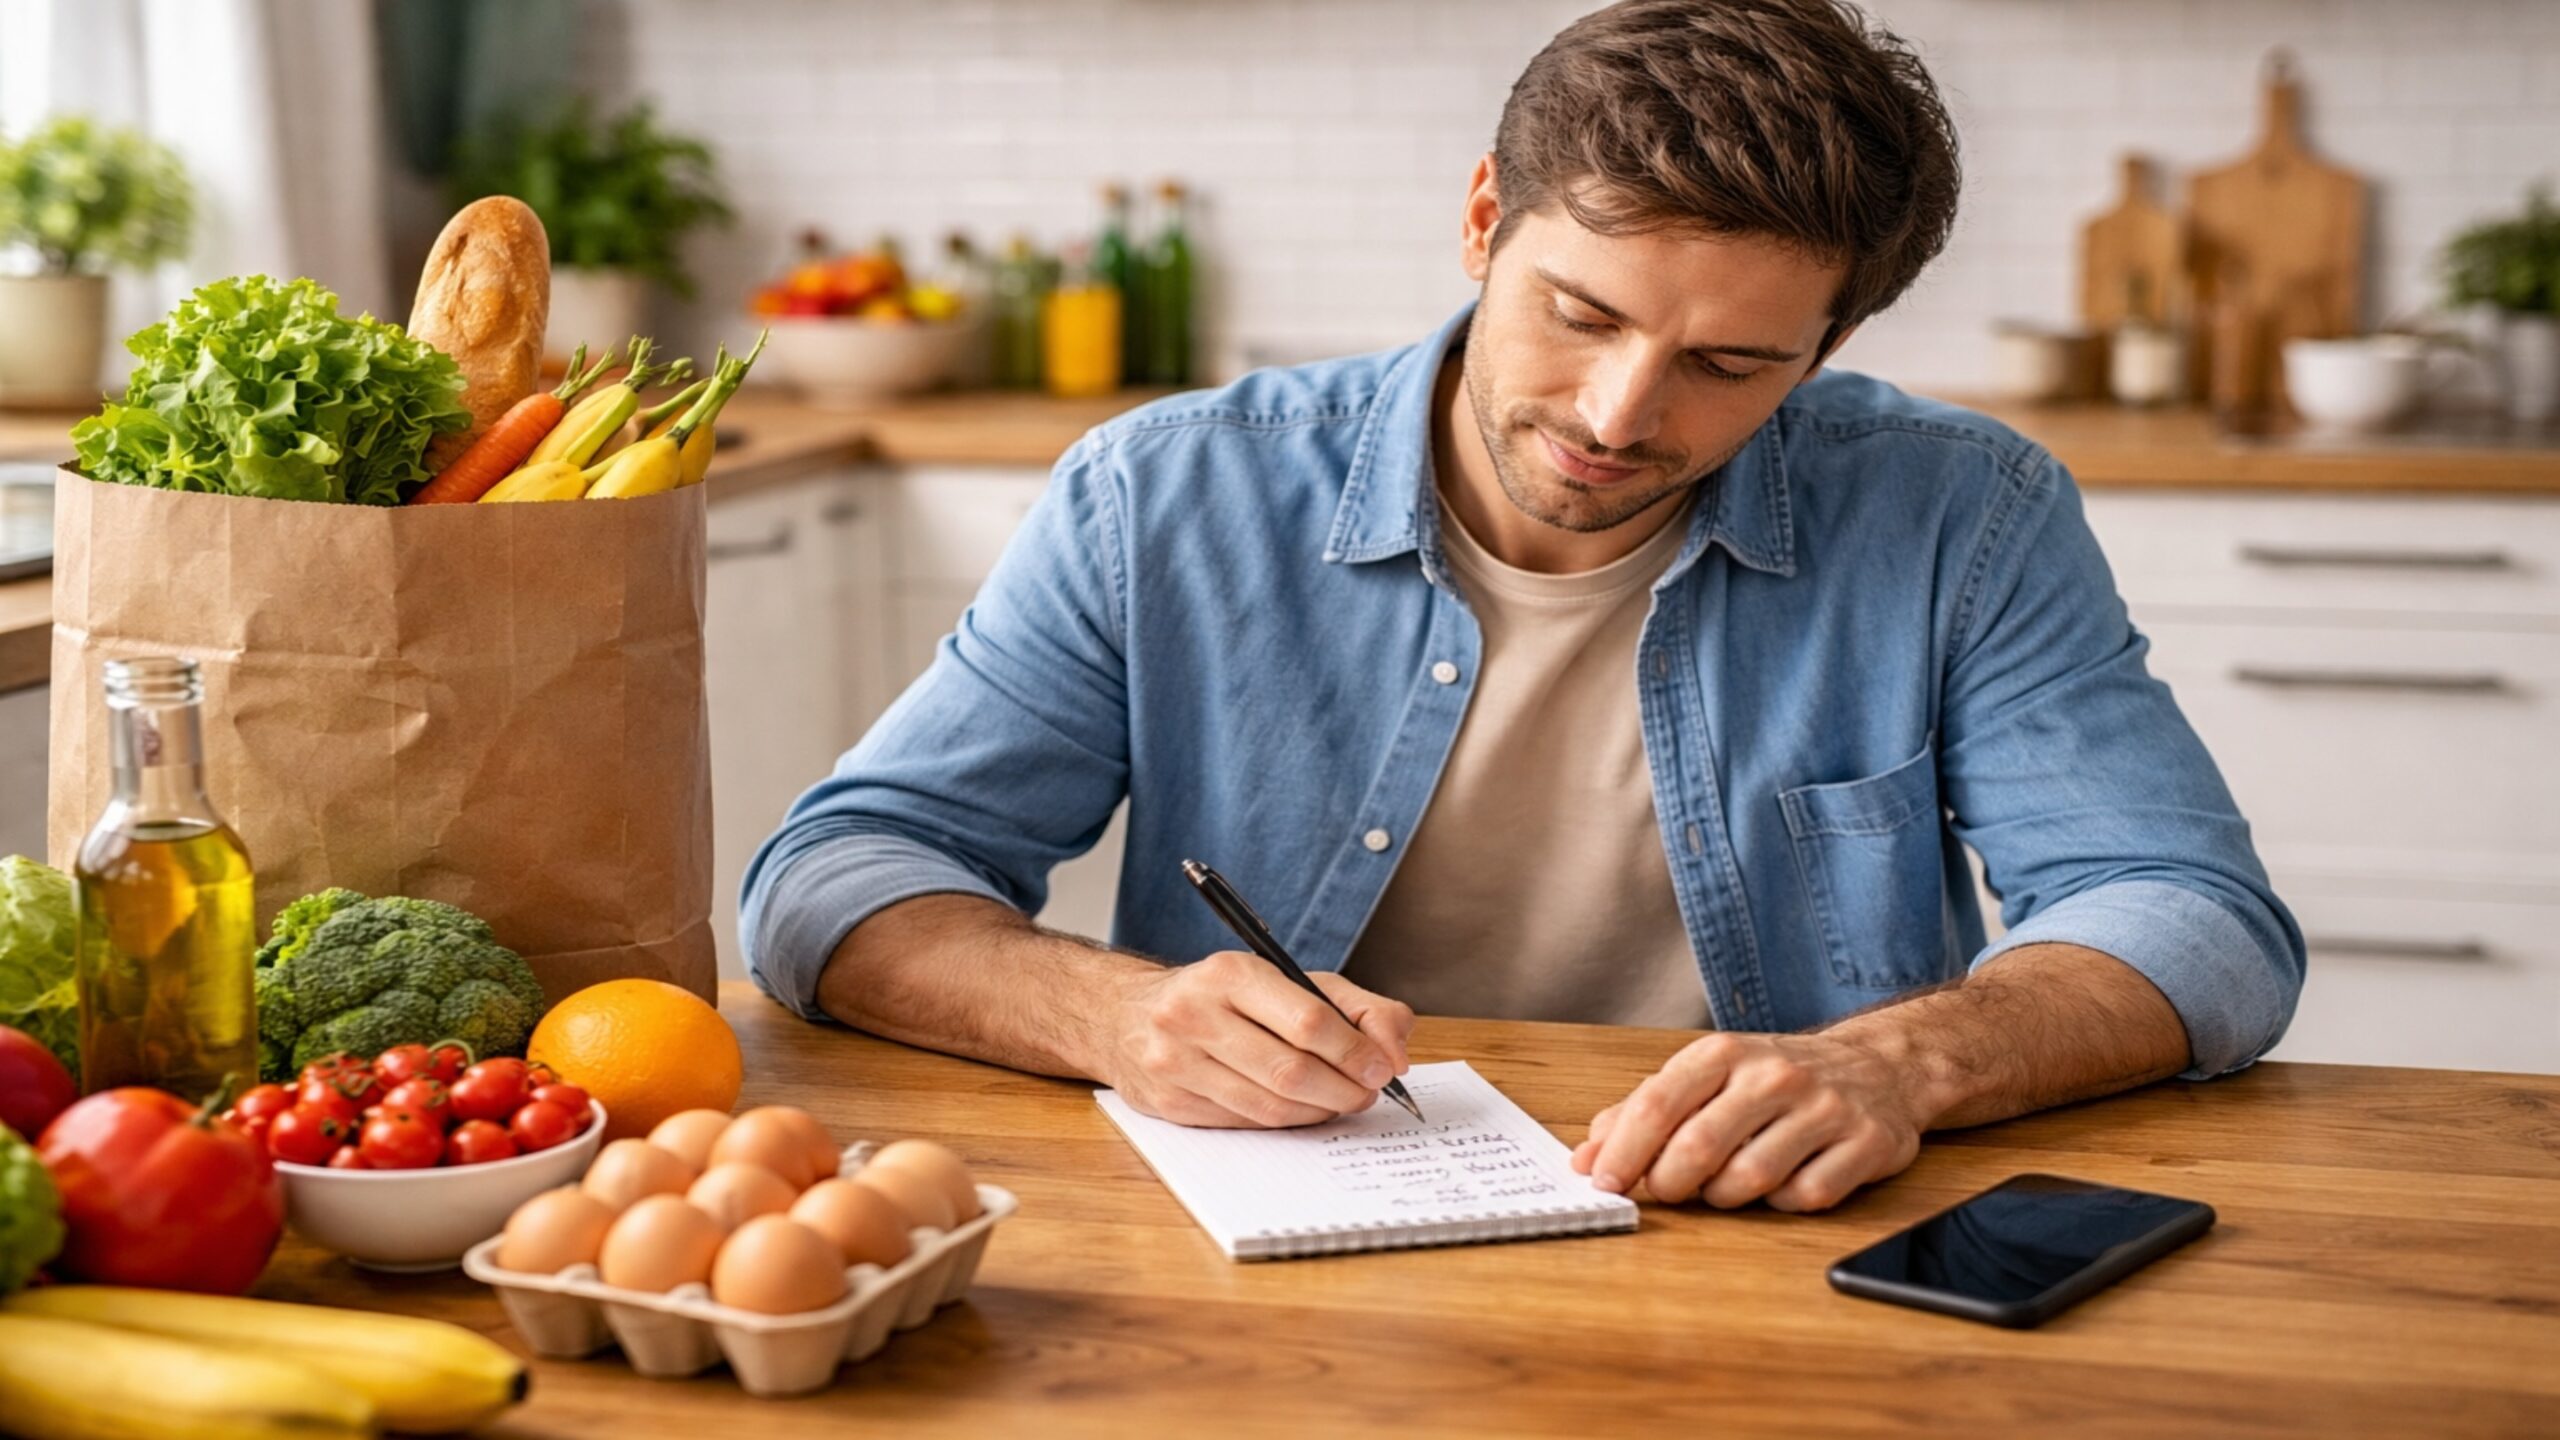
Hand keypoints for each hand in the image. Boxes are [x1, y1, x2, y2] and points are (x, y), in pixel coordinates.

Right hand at [1094, 951, 1415, 1128]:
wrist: (1124, 1016)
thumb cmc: (1220, 996)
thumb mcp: (1284, 979)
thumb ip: (1353, 1005)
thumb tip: (1396, 1050)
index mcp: (1229, 974)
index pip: (1308, 1021)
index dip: (1356, 1052)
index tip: (1383, 1068)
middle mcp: (1194, 1015)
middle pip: (1291, 1071)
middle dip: (1344, 1090)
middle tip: (1368, 1093)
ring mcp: (1176, 1063)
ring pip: (1269, 1107)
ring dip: (1319, 1112)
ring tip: (1340, 1102)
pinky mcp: (1169, 1104)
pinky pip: (1244, 1124)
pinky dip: (1284, 1123)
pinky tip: (1300, 1111)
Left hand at [1570, 1031, 1926, 1211]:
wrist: (1878, 1066)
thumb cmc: (1776, 1079)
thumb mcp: (1708, 1077)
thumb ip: (1644, 1111)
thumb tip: (1587, 1156)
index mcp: (1725, 1053)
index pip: (1658, 1104)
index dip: (1623, 1151)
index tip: (1604, 1182)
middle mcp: (1775, 1075)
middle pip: (1699, 1147)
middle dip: (1668, 1182)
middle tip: (1664, 1192)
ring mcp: (1824, 1109)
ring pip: (1749, 1178)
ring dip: (1724, 1196)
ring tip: (1724, 1184)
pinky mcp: (1866, 1144)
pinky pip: (1805, 1197)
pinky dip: (1781, 1202)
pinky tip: (1781, 1184)